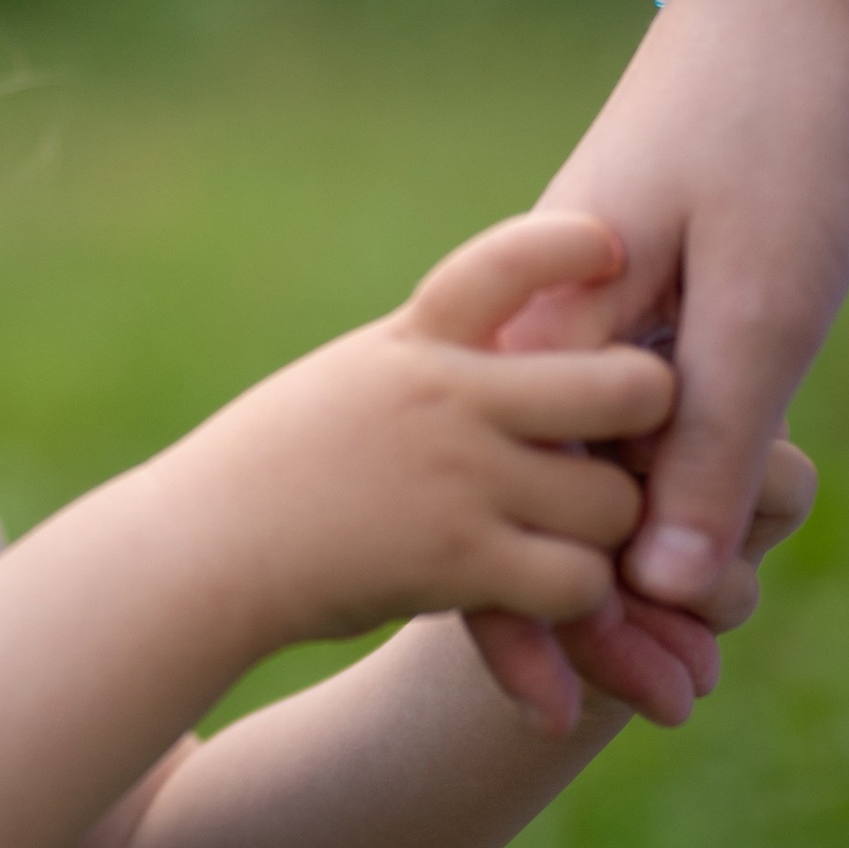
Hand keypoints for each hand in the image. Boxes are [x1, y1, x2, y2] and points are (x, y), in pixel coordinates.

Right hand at [191, 210, 671, 646]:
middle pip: (623, 386)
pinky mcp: (456, 565)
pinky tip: (547, 598)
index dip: (572, 246)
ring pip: (613, 503)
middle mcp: (446, 397)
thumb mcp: (352, 376)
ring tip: (583, 536)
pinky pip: (575, 583)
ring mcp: (456, 480)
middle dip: (648, 415)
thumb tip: (518, 331)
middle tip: (632, 439)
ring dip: (609, 531)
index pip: (508, 262)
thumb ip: (434, 354)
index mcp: (416, 338)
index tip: (611, 246)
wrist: (200, 549)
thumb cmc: (276, 463)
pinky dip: (576, 602)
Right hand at [455, 0, 848, 723]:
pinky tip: (672, 568)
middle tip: (683, 708)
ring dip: (627, 576)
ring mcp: (561, 317)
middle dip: (608, 616)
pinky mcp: (604, 309)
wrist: (777, 7)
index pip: (547, 496)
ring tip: (688, 678)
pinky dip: (633, 507)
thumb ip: (713, 437)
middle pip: (552, 500)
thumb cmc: (773, 136)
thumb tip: (668, 587)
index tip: (645, 694)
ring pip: (575, 476)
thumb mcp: (763, 299)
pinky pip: (594, 433)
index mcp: (547, 322)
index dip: (590, 610)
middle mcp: (533, 327)